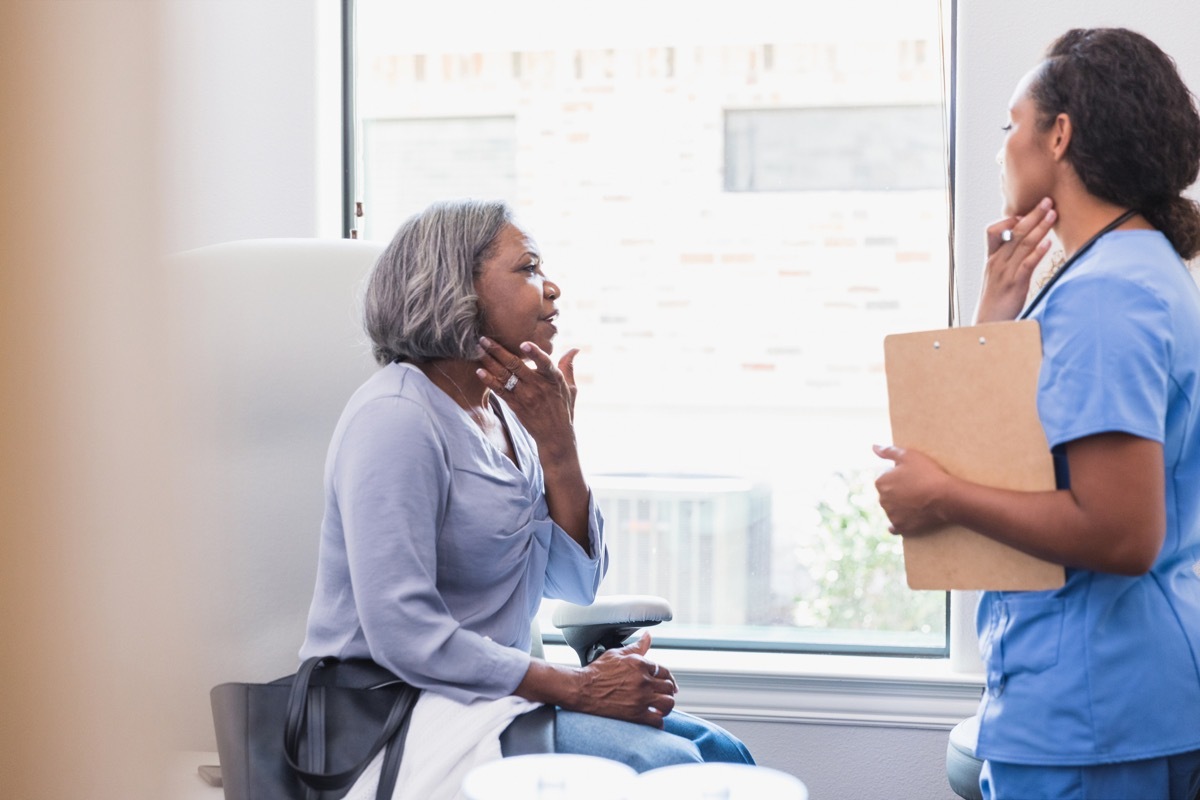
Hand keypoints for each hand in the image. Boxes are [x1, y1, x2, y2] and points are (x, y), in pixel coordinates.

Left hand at [476, 337, 578, 446]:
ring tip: (478, 350)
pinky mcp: (516, 406)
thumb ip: (568, 366)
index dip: (534, 353)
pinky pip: (500, 391)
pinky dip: (489, 380)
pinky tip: (479, 371)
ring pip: (504, 375)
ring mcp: (525, 396)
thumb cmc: (563, 409)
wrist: (555, 436)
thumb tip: (575, 349)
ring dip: (490, 362)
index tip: (523, 343)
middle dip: (498, 350)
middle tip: (484, 338)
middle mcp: (538, 386)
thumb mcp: (571, 387)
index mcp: (553, 378)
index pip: (544, 363)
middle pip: (515, 365)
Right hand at [574, 633, 677, 727]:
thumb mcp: (617, 654)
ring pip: (668, 703)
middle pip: (669, 687)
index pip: (664, 671)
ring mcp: (640, 698)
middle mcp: (643, 681)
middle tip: (663, 694)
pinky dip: (658, 722)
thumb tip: (647, 636)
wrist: (582, 690)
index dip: (666, 677)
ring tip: (661, 707)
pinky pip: (657, 721)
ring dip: (666, 705)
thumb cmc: (597, 671)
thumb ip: (636, 647)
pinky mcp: (635, 715)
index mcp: (640, 664)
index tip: (665, 682)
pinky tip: (653, 720)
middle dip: (668, 691)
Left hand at [872, 444, 953, 535]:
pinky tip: (905, 521)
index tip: (912, 476)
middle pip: (888, 494)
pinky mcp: (901, 527)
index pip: (886, 478)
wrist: (945, 497)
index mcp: (880, 483)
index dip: (899, 476)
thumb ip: (888, 451)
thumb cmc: (927, 473)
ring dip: (900, 507)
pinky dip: (899, 524)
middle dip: (898, 492)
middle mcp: (882, 500)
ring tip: (918, 502)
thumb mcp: (908, 455)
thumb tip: (873, 447)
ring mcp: (891, 515)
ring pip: (892, 509)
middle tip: (917, 488)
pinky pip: (896, 527)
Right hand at [974, 197, 1056, 322]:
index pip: (993, 231)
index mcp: (991, 260)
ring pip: (1022, 244)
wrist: (988, 324)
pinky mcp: (1015, 285)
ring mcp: (1005, 273)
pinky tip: (1048, 244)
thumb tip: (1026, 249)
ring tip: (1053, 214)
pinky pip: (1026, 264)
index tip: (1023, 213)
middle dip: (1032, 214)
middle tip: (1047, 201)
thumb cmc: (995, 302)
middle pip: (1014, 232)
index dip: (1008, 220)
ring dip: (1040, 227)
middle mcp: (996, 263)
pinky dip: (1037, 252)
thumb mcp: (997, 278)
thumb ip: (1008, 262)